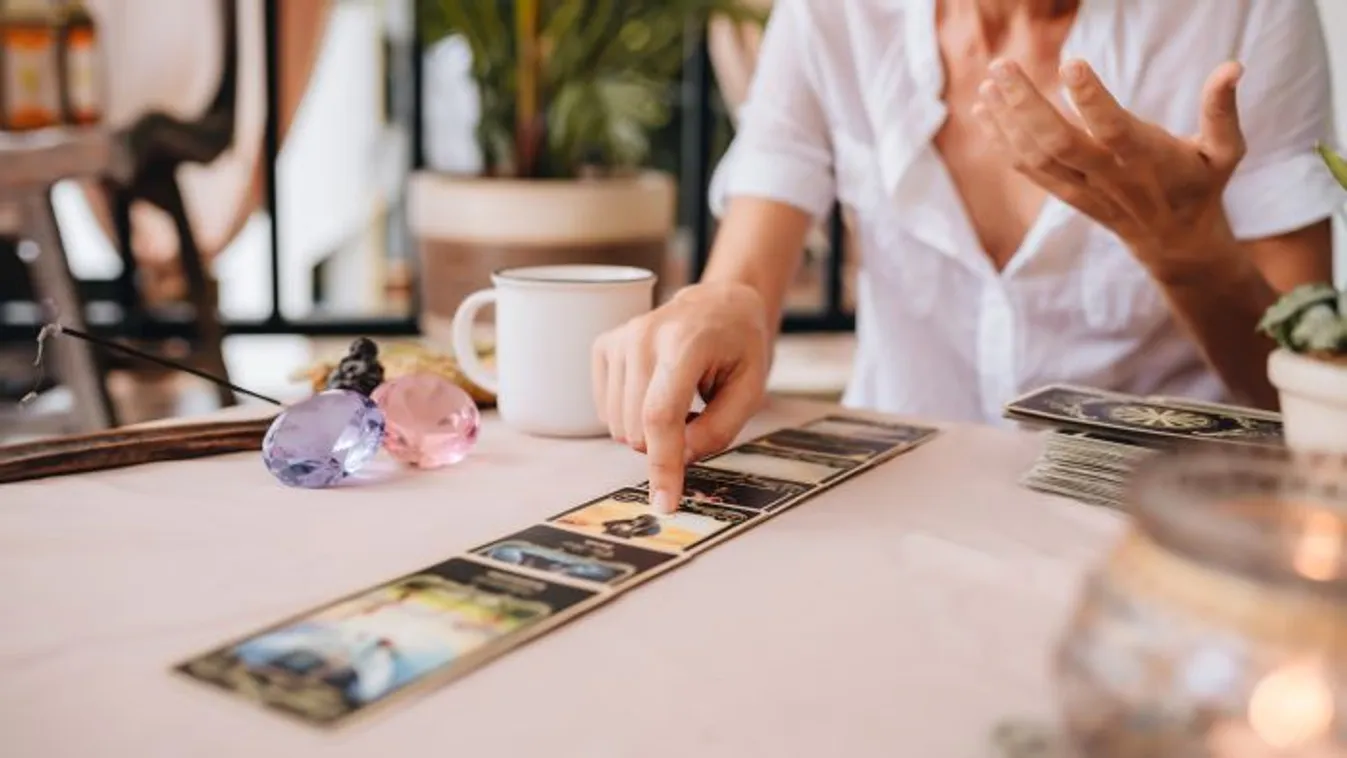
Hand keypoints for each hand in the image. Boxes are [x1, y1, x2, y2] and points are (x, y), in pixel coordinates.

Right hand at [592, 282, 771, 513]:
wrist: (719, 304)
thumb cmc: (739, 347)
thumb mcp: (750, 389)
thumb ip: (718, 429)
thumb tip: (679, 458)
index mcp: (685, 343)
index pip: (660, 415)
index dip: (662, 465)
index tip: (665, 502)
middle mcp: (643, 336)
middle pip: (636, 428)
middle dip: (665, 444)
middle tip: (697, 418)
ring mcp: (619, 339)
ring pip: (617, 425)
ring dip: (649, 430)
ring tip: (679, 400)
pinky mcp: (604, 346)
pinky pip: (605, 410)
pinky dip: (631, 415)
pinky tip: (656, 392)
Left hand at [973, 57, 1246, 280]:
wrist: (1175, 243)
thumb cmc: (1201, 185)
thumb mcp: (1225, 152)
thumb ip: (1223, 111)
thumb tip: (1233, 66)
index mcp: (1148, 160)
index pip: (1114, 130)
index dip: (1092, 99)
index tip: (1071, 63)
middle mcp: (1109, 177)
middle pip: (1059, 142)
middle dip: (1026, 104)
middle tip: (1003, 65)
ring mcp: (1082, 189)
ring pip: (1036, 156)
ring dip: (1006, 120)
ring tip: (988, 82)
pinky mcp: (1066, 194)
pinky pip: (1028, 169)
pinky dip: (1002, 140)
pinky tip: (984, 110)